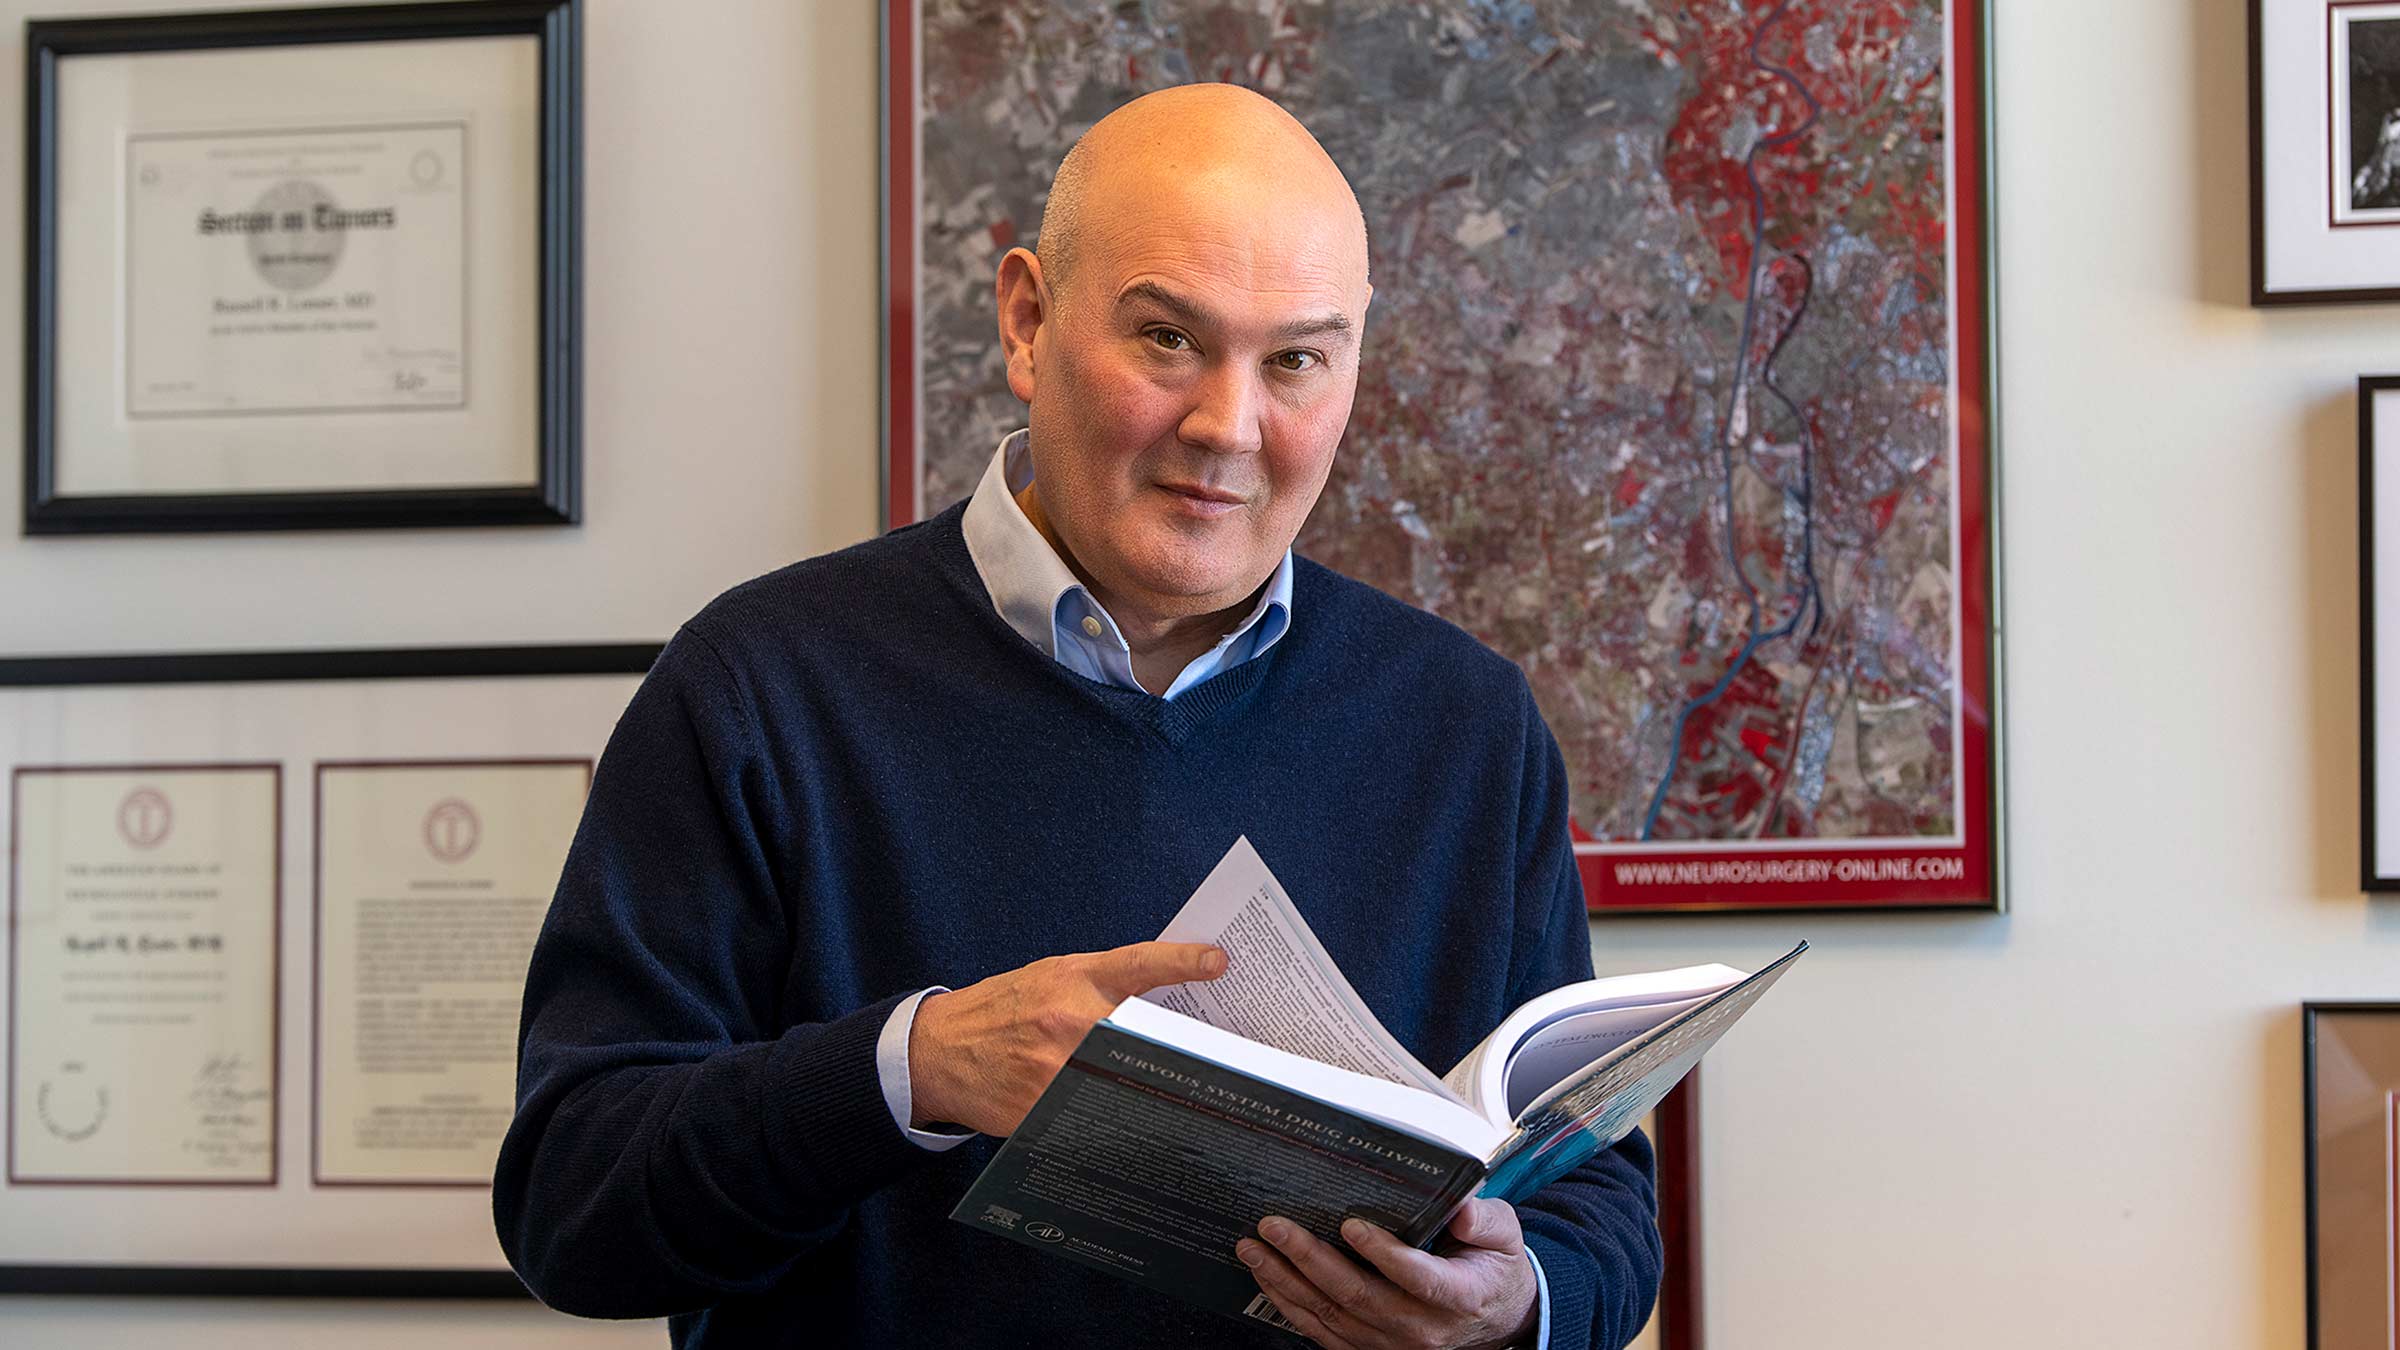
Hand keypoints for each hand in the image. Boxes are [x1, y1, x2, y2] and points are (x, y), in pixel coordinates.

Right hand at [907, 941, 1225, 1135]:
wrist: (939, 1049)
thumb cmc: (1001, 1009)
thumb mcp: (1049, 977)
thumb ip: (1100, 982)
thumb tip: (1162, 998)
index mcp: (1073, 979)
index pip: (1137, 965)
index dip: (1181, 961)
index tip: (1218, 961)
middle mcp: (1067, 1019)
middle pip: (1144, 1036)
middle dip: (1179, 1051)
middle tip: (1217, 1064)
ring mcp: (1054, 1067)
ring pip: (1124, 1082)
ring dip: (1151, 1091)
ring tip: (1183, 1103)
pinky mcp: (1042, 1107)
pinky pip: (1092, 1116)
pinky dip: (1113, 1119)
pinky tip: (1131, 1127)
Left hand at [1235, 1200, 1538, 1349]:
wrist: (1496, 1318)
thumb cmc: (1492, 1267)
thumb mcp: (1505, 1236)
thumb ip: (1488, 1220)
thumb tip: (1463, 1208)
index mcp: (1457, 1296)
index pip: (1417, 1278)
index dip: (1384, 1254)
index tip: (1350, 1225)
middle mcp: (1420, 1328)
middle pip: (1358, 1296)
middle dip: (1309, 1259)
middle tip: (1274, 1225)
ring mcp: (1391, 1344)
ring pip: (1331, 1315)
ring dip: (1286, 1281)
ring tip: (1254, 1247)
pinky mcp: (1369, 1348)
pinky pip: (1322, 1332)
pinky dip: (1289, 1305)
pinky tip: (1267, 1277)